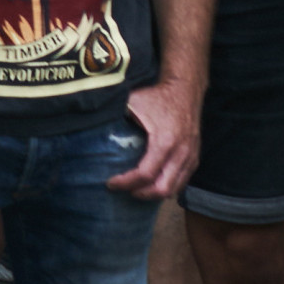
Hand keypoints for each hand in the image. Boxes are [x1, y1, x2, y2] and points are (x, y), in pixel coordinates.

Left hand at [113, 73, 200, 198]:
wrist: (185, 90)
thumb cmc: (157, 96)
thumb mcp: (133, 103)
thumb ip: (115, 117)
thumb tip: (88, 124)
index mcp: (164, 141)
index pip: (145, 174)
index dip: (126, 183)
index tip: (111, 183)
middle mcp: (181, 153)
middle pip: (162, 189)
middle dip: (140, 193)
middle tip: (124, 190)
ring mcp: (190, 157)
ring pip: (174, 189)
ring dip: (153, 193)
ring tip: (135, 189)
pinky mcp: (194, 158)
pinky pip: (181, 182)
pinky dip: (166, 187)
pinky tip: (151, 183)